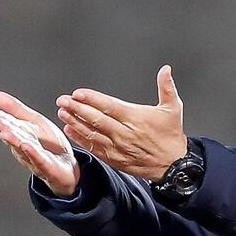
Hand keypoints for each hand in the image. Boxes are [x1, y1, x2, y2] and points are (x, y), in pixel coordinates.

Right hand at [0, 91, 80, 196]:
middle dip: (4, 130)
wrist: (67, 168)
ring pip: (23, 148)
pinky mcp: (47, 168)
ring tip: (5, 133)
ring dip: (13, 141)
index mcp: (23, 134)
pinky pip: (39, 160)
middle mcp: (25, 147)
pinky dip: (32, 153)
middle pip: (14, 136)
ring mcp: (35, 159)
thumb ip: (17, 110)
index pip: (11, 125)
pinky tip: (25, 145)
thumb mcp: (35, 122)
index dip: (1, 119)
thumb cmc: (49, 145)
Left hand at [55, 65, 187, 182]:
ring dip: (75, 123)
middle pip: (96, 120)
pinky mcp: (114, 159)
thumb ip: (167, 87)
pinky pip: (94, 148)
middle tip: (62, 100)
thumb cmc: (171, 136)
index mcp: (136, 118)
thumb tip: (165, 69)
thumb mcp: (173, 109)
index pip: (110, 106)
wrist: (173, 166)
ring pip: (92, 134)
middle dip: (77, 109)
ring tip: (62, 113)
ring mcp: (118, 148)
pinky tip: (70, 131)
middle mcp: (125, 133)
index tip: (78, 94)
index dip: (92, 100)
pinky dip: (80, 140)